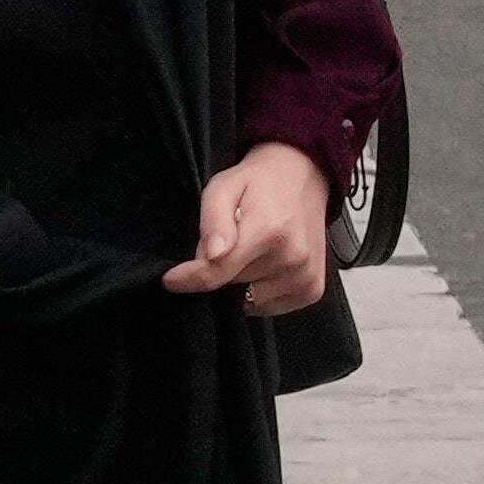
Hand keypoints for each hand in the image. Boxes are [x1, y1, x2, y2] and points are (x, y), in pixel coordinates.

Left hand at [165, 139, 337, 317]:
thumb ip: (213, 221)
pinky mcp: (312, 290)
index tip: (171, 279)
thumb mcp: (223, 187)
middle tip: (232, 239)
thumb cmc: (258, 182)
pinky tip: (266, 265)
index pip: (217, 273)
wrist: (303, 175)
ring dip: (243, 281)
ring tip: (253, 250)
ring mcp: (305, 277)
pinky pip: (268, 307)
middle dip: (222, 266)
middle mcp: (292, 257)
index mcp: (269, 230)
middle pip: (231, 284)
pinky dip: (260, 292)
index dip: (189, 279)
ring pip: (249, 299)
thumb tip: (211, 256)